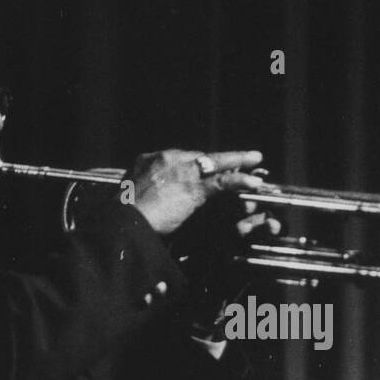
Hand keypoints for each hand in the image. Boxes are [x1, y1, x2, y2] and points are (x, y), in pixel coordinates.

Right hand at [127, 149, 269, 234]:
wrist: (124, 223)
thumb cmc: (124, 216)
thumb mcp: (131, 194)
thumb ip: (146, 189)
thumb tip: (153, 195)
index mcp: (149, 159)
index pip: (182, 157)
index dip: (198, 164)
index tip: (209, 168)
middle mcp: (167, 159)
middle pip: (201, 157)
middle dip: (222, 161)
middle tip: (242, 159)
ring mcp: (181, 171)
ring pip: (215, 163)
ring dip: (238, 161)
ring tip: (256, 160)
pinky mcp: (192, 187)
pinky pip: (222, 182)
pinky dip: (239, 181)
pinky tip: (253, 181)